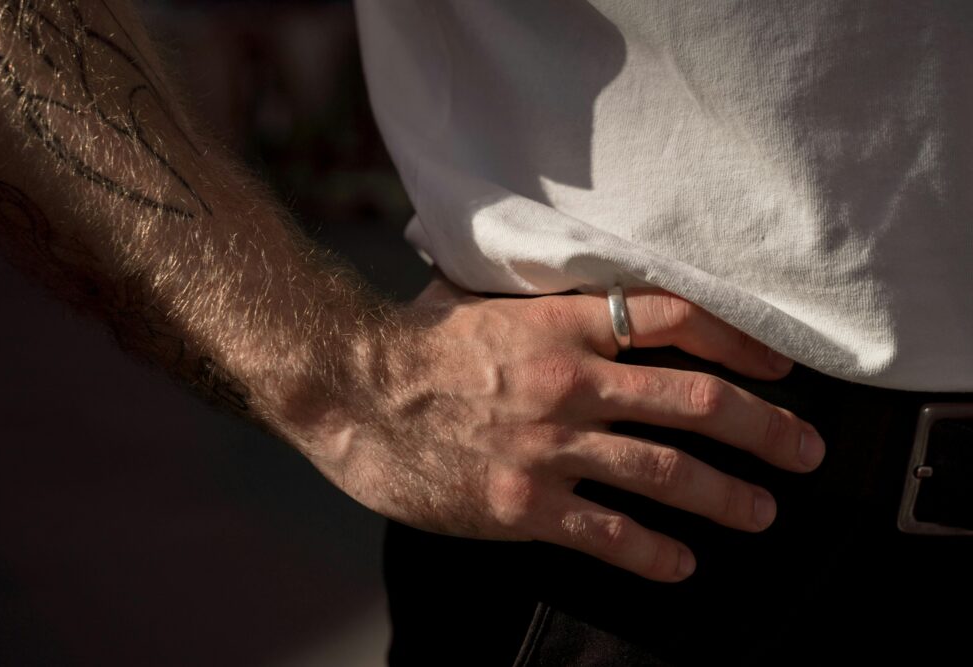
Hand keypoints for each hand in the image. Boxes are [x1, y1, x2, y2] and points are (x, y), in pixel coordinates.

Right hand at [309, 277, 824, 582]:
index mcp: (563, 326)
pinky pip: (607, 534)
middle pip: (695, 403)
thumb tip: (570, 286)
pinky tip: (681, 564)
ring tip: (762, 513)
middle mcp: (571, 384)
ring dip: (727, 497)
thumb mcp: (480, 300)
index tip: (779, 367)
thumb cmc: (413, 343)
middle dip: (764, 429)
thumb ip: (537, 301)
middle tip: (805, 451)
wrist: (351, 391)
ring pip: (666, 473)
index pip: (677, 320)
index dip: (740, 342)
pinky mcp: (522, 506)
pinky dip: (653, 554)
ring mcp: (550, 448)